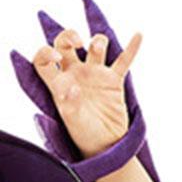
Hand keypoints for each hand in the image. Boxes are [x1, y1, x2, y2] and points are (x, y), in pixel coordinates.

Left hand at [29, 23, 141, 160]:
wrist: (105, 146)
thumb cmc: (84, 135)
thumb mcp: (73, 122)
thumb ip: (70, 104)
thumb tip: (71, 88)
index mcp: (59, 84)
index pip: (43, 61)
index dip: (45, 52)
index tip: (55, 57)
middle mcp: (75, 75)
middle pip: (66, 44)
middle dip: (69, 36)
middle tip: (78, 43)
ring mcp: (95, 75)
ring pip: (95, 47)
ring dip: (98, 41)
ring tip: (99, 47)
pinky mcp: (113, 80)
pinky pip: (124, 60)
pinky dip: (131, 48)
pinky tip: (137, 36)